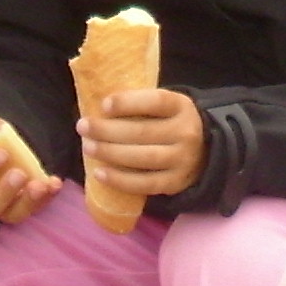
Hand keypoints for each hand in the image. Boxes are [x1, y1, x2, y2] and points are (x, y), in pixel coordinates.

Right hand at [0, 115, 62, 226]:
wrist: (1, 150)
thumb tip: (2, 132)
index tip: (2, 153)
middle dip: (4, 193)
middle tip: (20, 174)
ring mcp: (0, 207)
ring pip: (10, 215)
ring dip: (28, 202)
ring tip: (42, 185)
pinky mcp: (20, 208)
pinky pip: (32, 210)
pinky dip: (46, 198)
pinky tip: (55, 184)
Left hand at [79, 88, 204, 201]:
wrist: (203, 152)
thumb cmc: (170, 123)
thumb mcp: (164, 107)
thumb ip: (139, 104)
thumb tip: (99, 108)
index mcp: (182, 107)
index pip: (156, 102)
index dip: (129, 103)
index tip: (103, 105)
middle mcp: (186, 133)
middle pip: (144, 132)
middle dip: (108, 130)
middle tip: (83, 127)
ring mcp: (183, 160)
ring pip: (143, 157)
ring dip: (110, 153)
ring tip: (88, 147)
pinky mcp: (175, 183)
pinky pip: (145, 184)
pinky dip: (120, 179)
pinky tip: (99, 173)